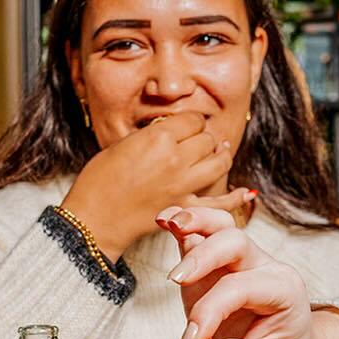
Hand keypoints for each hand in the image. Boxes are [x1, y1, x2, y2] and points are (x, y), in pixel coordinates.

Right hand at [61, 112, 233, 260]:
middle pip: (208, 139)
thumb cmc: (98, 181)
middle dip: (204, 137)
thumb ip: (150, 137)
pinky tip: (245, 191)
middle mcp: (176, 159)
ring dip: (221, 156)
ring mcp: (183, 185)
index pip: (193, 120)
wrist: (93, 219)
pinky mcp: (186, 208)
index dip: (191, 122)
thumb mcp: (120, 145)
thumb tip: (170, 132)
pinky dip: (236, 197)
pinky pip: (221, 202)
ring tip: (220, 152)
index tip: (186, 126)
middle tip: (197, 141)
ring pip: (219, 163)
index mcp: (158, 138)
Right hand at [158, 206, 338, 338]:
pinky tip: (165, 220)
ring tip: (167, 221)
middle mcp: (264, 268)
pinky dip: (184, 225)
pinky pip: (203, 235)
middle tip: (176, 280)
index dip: (210, 311)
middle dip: (203, 257)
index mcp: (284, 291)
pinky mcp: (217, 265)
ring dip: (194, 221)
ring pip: (220, 226)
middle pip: (235, 243)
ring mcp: (240, 262)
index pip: (242, 288)